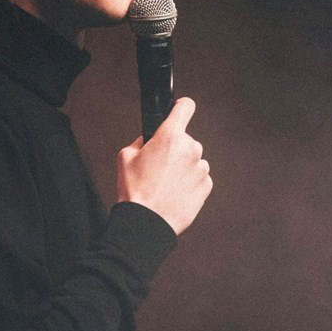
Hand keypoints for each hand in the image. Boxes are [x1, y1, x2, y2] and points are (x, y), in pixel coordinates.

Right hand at [116, 98, 211, 234]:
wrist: (147, 223)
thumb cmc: (135, 191)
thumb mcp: (125, 157)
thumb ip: (141, 141)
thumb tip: (149, 140)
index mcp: (170, 136)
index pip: (185, 107)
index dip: (181, 107)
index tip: (180, 110)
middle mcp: (190, 149)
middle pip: (185, 140)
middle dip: (174, 149)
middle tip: (159, 166)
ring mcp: (200, 168)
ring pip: (193, 159)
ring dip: (183, 167)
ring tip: (165, 183)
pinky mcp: (206, 185)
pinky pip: (199, 177)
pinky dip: (189, 182)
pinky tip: (174, 192)